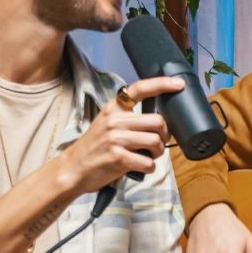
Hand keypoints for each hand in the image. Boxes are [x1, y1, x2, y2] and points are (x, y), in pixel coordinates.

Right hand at [56, 77, 184, 193]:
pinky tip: (140, 167)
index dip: (162, 84)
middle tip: (157, 143)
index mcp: (114, 109)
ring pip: (155, 141)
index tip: (179, 84)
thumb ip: (129, 119)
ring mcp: (116, 138)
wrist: (73, 168)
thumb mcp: (107, 124)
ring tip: (148, 156)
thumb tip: (158, 122)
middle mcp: (115, 120)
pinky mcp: (118, 157)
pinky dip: (149, 167)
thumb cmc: (95, 148)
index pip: (140, 89)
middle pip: (157, 121)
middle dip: (164, 135)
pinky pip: (148, 162)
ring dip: (158, 153)